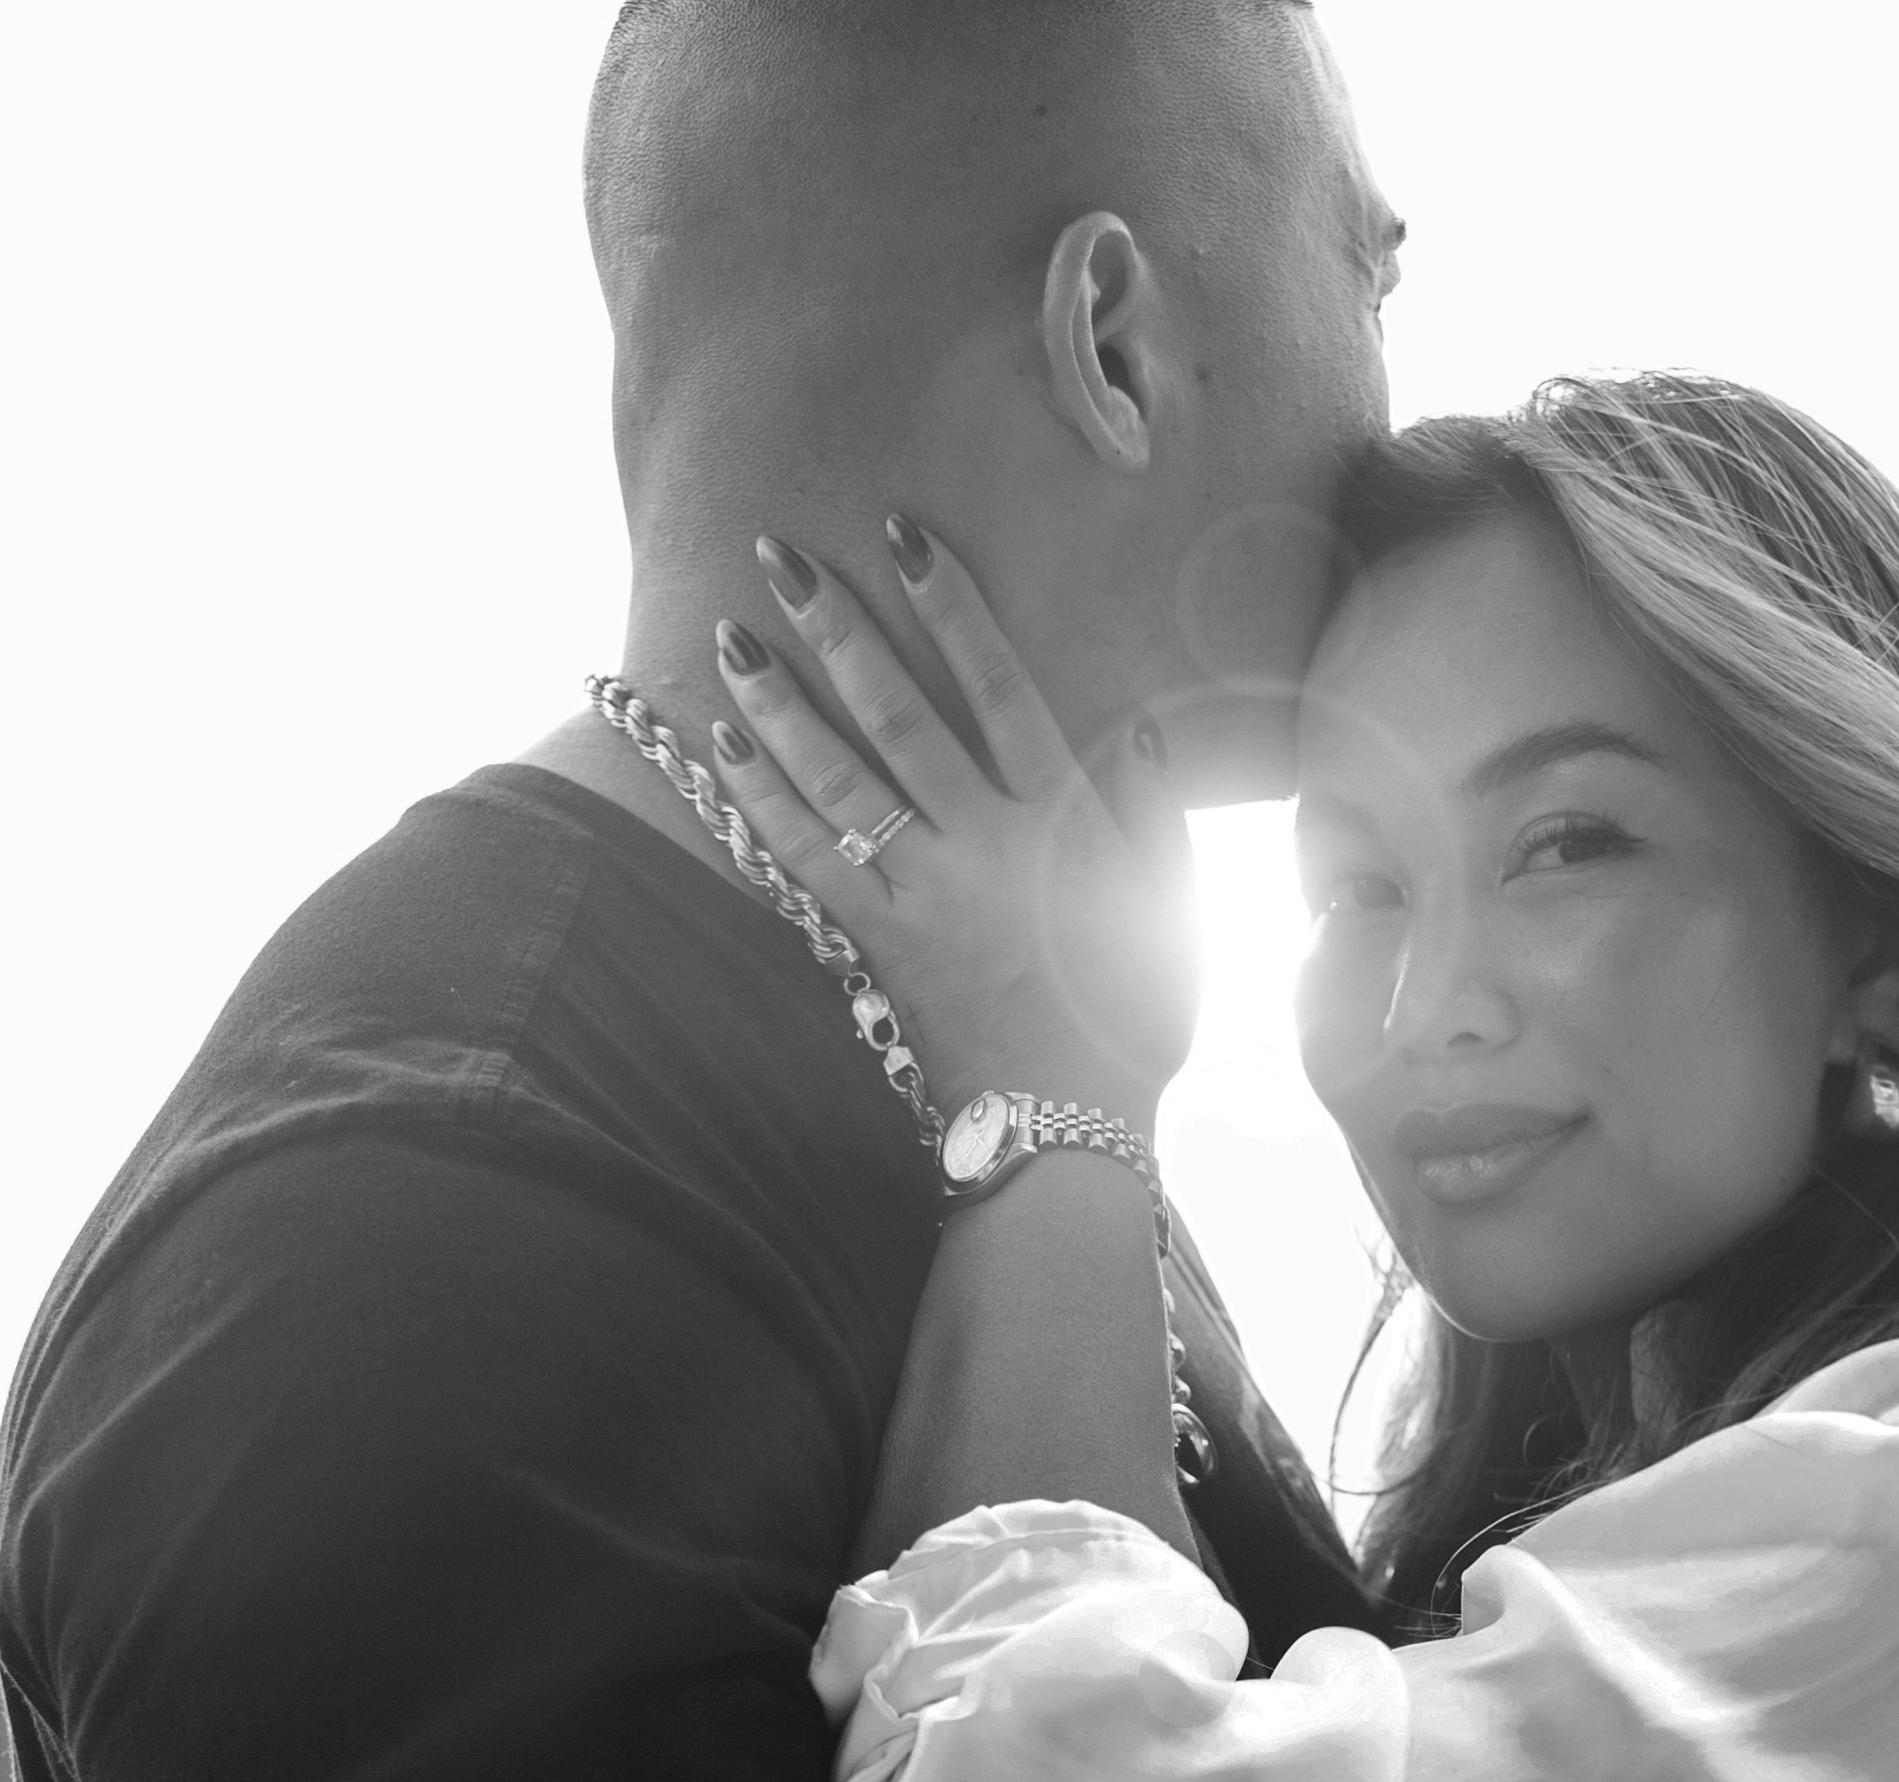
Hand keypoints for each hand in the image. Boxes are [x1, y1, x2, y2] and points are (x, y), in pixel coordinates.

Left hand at [706, 524, 1201, 1126]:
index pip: (1003, 689)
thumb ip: (1154, 815)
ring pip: (839, 781)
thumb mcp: (1175, 909)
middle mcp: (986, 847)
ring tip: (730, 637)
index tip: (905, 537)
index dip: (954, 608)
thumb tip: (1129, 731)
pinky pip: (807, 862)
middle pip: (900, 716)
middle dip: (838, 630)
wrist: (1069, 1127)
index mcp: (1064, 823)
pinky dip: (761, 802)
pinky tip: (723, 748)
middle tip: (781, 556)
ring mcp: (925, 897)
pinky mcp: (879, 947)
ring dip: (778, 704)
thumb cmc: (1134, 1020)